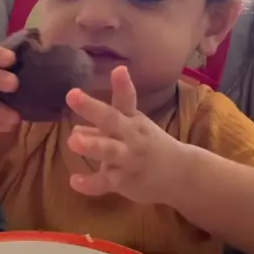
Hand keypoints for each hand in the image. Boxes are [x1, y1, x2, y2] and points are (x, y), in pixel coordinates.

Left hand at [65, 66, 184, 204]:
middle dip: (92, 108)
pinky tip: (74, 181)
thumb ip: (103, 129)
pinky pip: (105, 183)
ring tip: (72, 140)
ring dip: (92, 144)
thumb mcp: (131, 129)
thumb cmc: (150, 145)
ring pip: (109, 151)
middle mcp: (132, 136)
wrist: (181, 174)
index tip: (119, 69)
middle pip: (112, 120)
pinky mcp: (125, 181)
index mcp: (133, 120)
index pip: (127, 99)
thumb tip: (75, 129)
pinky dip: (90, 184)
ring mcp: (129, 159)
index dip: (122, 85)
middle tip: (72, 95)